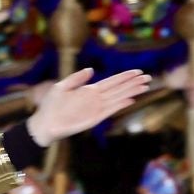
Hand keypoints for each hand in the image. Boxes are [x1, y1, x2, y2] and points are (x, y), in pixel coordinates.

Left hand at [25, 68, 153, 147]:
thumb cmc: (51, 105)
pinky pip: (110, 110)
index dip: (125, 76)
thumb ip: (77, 78)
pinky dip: (120, 105)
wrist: (44, 123)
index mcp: (89, 90)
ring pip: (118, 98)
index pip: (111, 81)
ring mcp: (96, 108)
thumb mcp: (62, 86)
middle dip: (133, 83)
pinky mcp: (94, 119)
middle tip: (149, 77)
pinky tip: (131, 99)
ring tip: (145, 86)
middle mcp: (96, 99)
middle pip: (119, 89)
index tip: (138, 71)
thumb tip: (91, 69)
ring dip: (132, 92)